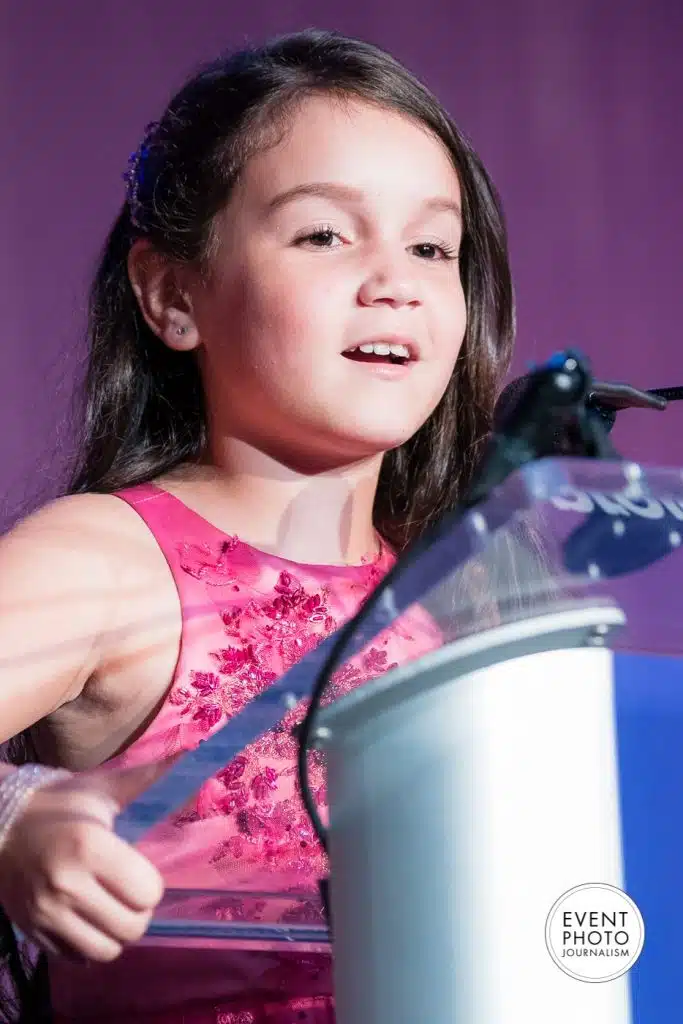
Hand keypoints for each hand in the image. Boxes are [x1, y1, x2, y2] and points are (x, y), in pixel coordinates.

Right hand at [0, 758, 173, 961]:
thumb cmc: (59, 803)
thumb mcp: (102, 789)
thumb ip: (149, 779)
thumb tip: (193, 755)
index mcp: (89, 846)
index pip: (147, 892)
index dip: (151, 884)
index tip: (140, 870)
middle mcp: (67, 885)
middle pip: (132, 927)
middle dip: (138, 911)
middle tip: (129, 893)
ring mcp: (46, 914)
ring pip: (106, 951)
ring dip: (116, 933)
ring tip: (110, 909)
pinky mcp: (32, 932)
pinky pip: (76, 958)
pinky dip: (88, 945)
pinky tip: (86, 919)